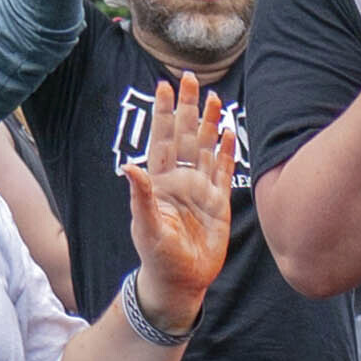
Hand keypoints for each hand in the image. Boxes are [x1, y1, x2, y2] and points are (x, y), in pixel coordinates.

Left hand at [126, 70, 229, 324]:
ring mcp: (201, 191)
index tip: (163, 85)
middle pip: (187, 136)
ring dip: (211, 124)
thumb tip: (130, 166)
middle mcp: (181, 181)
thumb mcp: (146, 226)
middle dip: (188, 108)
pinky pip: (224, 173)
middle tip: (189, 78)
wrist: (180, 282)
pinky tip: (229, 134)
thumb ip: (142, 196)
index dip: (164, 113)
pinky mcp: (219, 205)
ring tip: (216, 98)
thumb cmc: (157, 256)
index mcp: (161, 182)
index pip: (163, 139)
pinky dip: (228, 153)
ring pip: (207, 149)